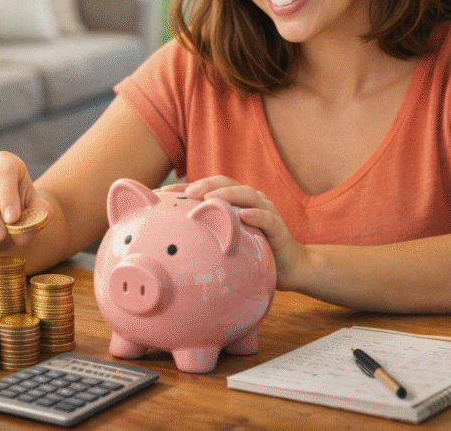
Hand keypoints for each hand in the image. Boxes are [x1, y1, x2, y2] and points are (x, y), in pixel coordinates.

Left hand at [174, 176, 306, 291]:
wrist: (289, 267)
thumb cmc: (252, 252)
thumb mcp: (224, 242)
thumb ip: (204, 236)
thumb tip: (169, 243)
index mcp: (233, 202)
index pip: (206, 188)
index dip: (184, 188)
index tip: (160, 194)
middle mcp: (248, 201)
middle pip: (226, 184)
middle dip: (206, 184)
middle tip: (188, 192)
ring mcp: (265, 211)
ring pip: (247, 195)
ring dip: (229, 194)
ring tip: (210, 197)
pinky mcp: (278, 227)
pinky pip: (268, 218)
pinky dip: (257, 215)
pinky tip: (244, 216)